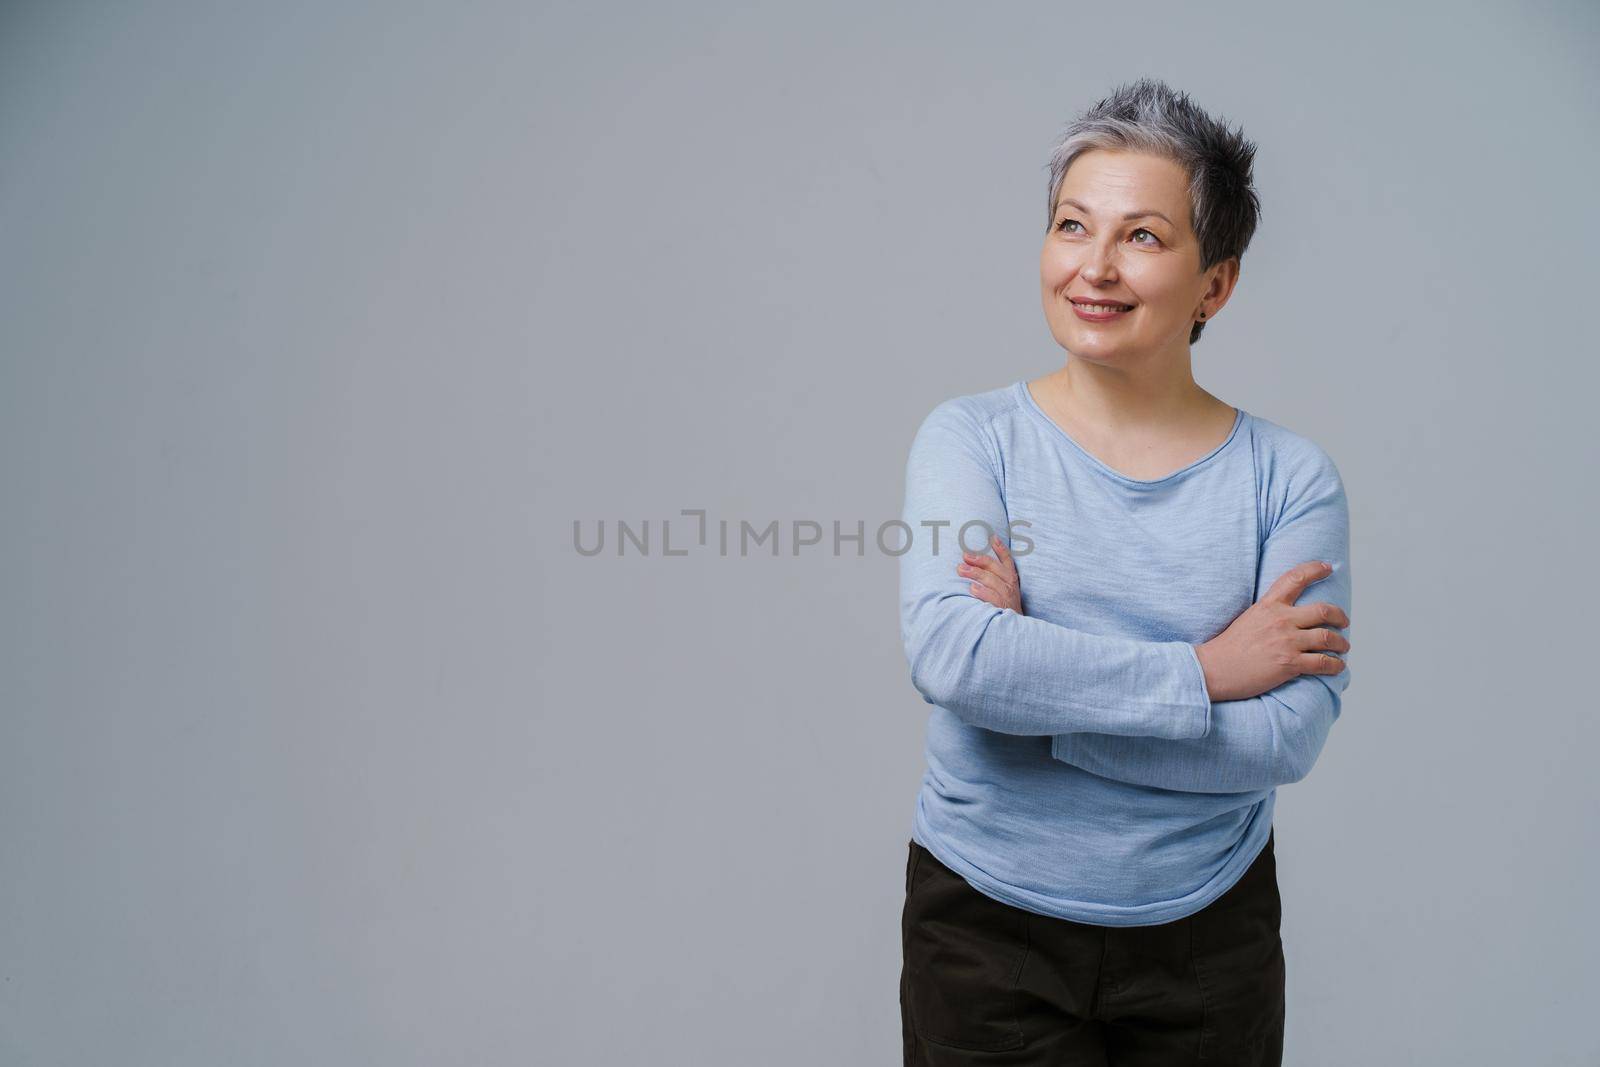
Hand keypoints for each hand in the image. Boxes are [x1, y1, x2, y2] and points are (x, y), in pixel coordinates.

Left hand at [957, 533, 1023, 614]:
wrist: (1012, 628)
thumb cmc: (1004, 605)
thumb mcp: (1004, 588)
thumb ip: (993, 575)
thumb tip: (973, 561)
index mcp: (1011, 578)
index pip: (1007, 560)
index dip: (1001, 548)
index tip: (991, 537)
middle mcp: (1010, 585)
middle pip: (995, 568)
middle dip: (980, 560)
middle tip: (964, 556)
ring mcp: (1006, 597)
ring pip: (991, 581)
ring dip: (976, 574)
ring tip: (961, 569)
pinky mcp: (1002, 608)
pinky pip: (992, 598)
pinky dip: (982, 592)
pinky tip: (972, 589)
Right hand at [1193, 561, 1350, 701]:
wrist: (1214, 669)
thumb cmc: (1229, 647)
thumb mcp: (1248, 618)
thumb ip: (1269, 612)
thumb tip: (1289, 616)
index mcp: (1268, 606)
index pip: (1295, 579)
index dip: (1315, 570)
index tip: (1327, 568)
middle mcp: (1281, 620)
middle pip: (1323, 611)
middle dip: (1340, 616)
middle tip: (1344, 622)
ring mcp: (1287, 642)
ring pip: (1328, 638)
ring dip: (1341, 643)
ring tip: (1343, 647)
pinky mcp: (1290, 664)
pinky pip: (1323, 663)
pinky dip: (1335, 665)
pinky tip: (1338, 666)